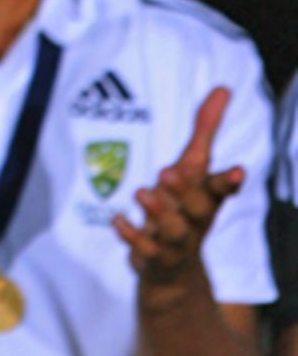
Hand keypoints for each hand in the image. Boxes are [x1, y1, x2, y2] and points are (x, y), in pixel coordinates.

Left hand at [113, 86, 243, 290]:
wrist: (172, 267)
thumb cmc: (184, 203)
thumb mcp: (194, 166)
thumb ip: (205, 129)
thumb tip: (222, 88)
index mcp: (206, 198)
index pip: (221, 189)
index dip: (229, 181)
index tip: (238, 170)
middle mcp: (194, 221)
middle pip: (196, 209)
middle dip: (184, 191)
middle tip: (166, 171)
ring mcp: (175, 242)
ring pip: (171, 231)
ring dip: (157, 212)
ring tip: (142, 193)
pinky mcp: (153, 257)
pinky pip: (144, 249)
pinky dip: (130, 235)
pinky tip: (116, 218)